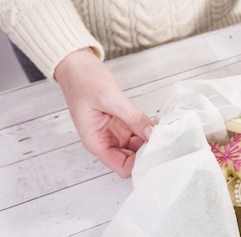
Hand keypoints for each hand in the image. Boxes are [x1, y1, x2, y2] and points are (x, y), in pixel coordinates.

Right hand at [55, 48, 153, 177]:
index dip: (139, 164)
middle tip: (164, 141)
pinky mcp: (120, 123)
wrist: (76, 64)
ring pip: (137, 147)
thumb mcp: (111, 100)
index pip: (122, 167)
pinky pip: (137, 133)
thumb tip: (152, 133)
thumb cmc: (83, 81)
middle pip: (131, 159)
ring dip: (149, 141)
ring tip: (163, 131)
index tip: (154, 152)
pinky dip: (147, 130)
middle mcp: (105, 141)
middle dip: (147, 152)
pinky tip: (157, 124)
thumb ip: (133, 118)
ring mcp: (114, 133)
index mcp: (96, 142)